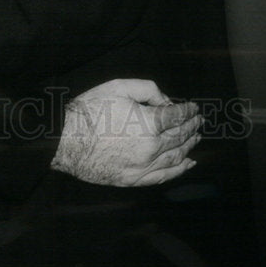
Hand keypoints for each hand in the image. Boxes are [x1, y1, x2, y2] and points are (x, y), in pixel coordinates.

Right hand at [51, 78, 201, 186]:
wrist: (66, 140)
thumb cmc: (90, 111)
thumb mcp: (118, 87)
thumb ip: (148, 89)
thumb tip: (166, 101)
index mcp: (150, 123)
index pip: (178, 116)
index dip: (189, 111)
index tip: (195, 108)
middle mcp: (152, 147)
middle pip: (180, 136)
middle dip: (192, 127)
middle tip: (199, 121)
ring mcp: (144, 166)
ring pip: (176, 156)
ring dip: (189, 146)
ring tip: (197, 138)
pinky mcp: (134, 179)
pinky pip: (164, 176)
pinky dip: (179, 170)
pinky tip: (188, 164)